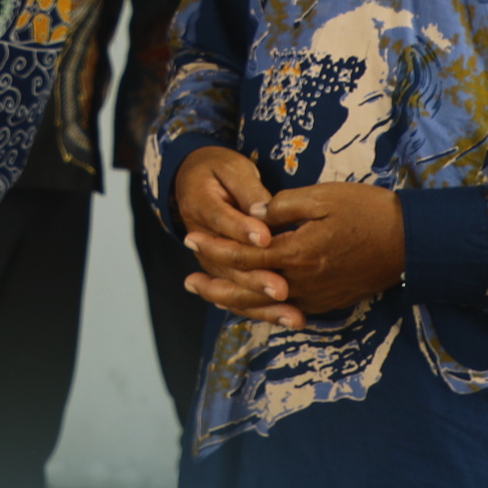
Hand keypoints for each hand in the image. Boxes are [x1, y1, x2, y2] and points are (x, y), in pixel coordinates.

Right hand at [174, 145, 298, 328]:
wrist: (195, 180)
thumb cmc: (220, 170)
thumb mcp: (233, 169)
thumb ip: (249, 190)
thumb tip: (264, 211)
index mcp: (200, 204)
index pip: (223, 220)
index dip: (243, 230)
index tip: (266, 238)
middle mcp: (200, 238)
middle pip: (228, 265)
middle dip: (257, 279)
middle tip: (282, 289)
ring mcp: (211, 260)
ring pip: (234, 288)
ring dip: (263, 305)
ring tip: (293, 316)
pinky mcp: (224, 272)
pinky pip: (240, 296)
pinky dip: (263, 310)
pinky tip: (289, 318)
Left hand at [187, 177, 405, 324]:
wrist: (409, 242)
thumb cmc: (367, 211)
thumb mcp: (322, 197)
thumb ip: (282, 206)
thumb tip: (253, 214)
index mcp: (296, 254)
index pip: (243, 255)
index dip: (214, 246)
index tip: (189, 237)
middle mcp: (302, 283)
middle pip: (247, 290)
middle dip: (214, 284)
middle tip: (187, 280)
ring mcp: (315, 297)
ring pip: (264, 306)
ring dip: (233, 301)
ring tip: (209, 295)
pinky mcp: (326, 302)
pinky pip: (285, 310)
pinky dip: (261, 308)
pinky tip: (249, 303)